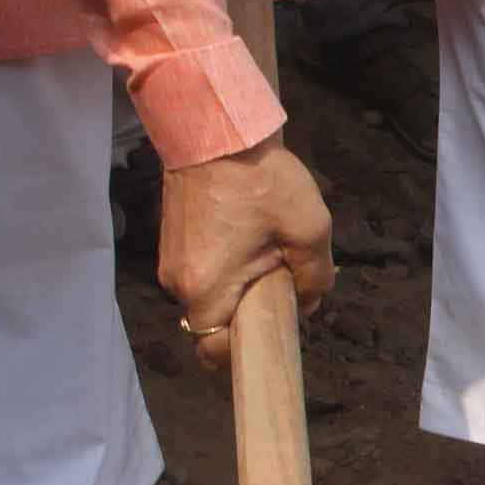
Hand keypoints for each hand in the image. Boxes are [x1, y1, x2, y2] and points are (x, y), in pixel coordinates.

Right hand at [160, 136, 335, 374]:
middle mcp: (179, 283)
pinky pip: (198, 274)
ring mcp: (170, 262)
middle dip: (243, 319)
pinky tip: (243, 241)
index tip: (269, 337)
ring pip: (205, 299)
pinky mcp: (169, 242)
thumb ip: (315, 277)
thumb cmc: (261, 180)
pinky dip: (220, 270)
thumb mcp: (308, 230)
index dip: (243, 355)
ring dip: (233, 291)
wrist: (216, 129)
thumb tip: (308, 303)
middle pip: (211, 326)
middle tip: (274, 289)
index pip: (214, 353)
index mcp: (207, 289)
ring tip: (262, 255)